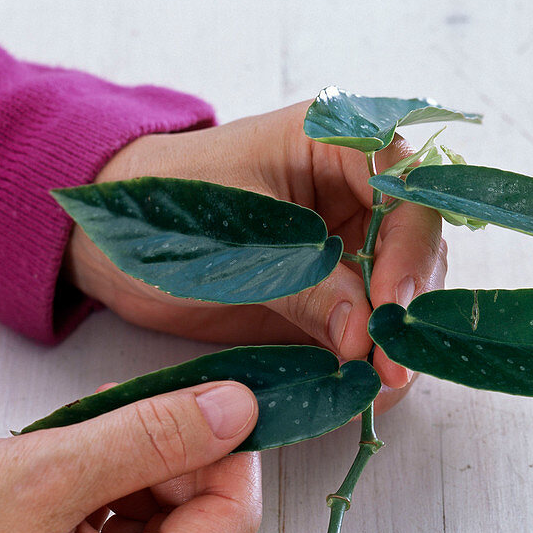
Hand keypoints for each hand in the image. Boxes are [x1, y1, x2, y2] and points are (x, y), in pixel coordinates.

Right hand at [0, 382, 259, 532]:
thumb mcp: (51, 469)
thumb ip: (154, 437)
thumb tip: (238, 410)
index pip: (232, 518)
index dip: (228, 451)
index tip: (206, 398)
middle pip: (197, 522)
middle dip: (174, 453)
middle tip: (127, 404)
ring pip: (159, 526)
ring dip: (138, 467)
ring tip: (86, 431)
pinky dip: (109, 492)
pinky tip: (73, 462)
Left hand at [63, 100, 447, 413]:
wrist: (115, 242)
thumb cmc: (167, 209)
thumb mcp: (236, 242)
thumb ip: (305, 284)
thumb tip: (366, 335)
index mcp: (337, 144)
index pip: (406, 191)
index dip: (410, 250)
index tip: (392, 307)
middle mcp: (355, 192)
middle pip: (417, 246)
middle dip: (408, 308)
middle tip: (391, 366)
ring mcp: (347, 244)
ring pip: (400, 291)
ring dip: (395, 340)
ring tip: (379, 387)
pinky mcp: (330, 292)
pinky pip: (365, 324)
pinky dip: (368, 357)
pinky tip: (362, 388)